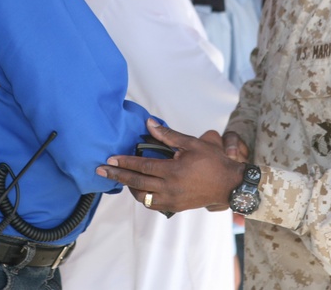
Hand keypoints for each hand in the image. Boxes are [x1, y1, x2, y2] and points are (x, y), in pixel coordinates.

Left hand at [97, 119, 245, 213]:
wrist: (229, 185)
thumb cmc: (213, 161)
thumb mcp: (192, 143)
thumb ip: (168, 135)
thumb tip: (150, 123)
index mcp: (173, 171)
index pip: (142, 166)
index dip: (124, 162)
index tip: (109, 158)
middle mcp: (170, 188)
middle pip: (137, 183)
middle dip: (117, 175)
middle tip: (101, 170)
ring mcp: (172, 200)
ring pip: (143, 196)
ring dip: (129, 188)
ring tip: (119, 178)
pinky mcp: (176, 206)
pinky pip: (153, 204)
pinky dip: (142, 197)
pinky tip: (137, 189)